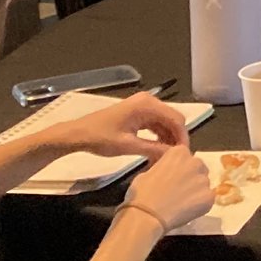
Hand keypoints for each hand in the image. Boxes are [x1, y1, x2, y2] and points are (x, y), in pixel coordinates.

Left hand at [61, 91, 187, 160]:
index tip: (183, 156)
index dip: (182, 137)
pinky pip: (155, 124)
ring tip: (166, 157)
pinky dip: (158, 136)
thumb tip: (173, 155)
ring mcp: (143, 106)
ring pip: (165, 123)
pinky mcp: (137, 114)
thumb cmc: (100, 137)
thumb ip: (154, 149)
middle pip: (172, 119)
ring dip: (167, 138)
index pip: (176, 119)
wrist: (77, 134)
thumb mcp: (128, 146)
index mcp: (147, 105)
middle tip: (175, 158)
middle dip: (176, 138)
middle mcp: (148, 101)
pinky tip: (156, 150)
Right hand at [123, 143, 214, 232]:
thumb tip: (165, 173)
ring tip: (181, 202)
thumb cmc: (142, 194)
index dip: (178, 168)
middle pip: (197, 168)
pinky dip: (200, 204)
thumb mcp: (147, 173)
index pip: (184, 156)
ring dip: (195, 191)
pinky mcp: (209, 197)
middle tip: (178, 190)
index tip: (172, 177)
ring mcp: (204, 180)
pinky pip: (207, 199)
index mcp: (179, 152)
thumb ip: (162, 168)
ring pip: (203, 184)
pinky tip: (186, 210)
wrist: (147, 216)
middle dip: (190, 177)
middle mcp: (195, 162)